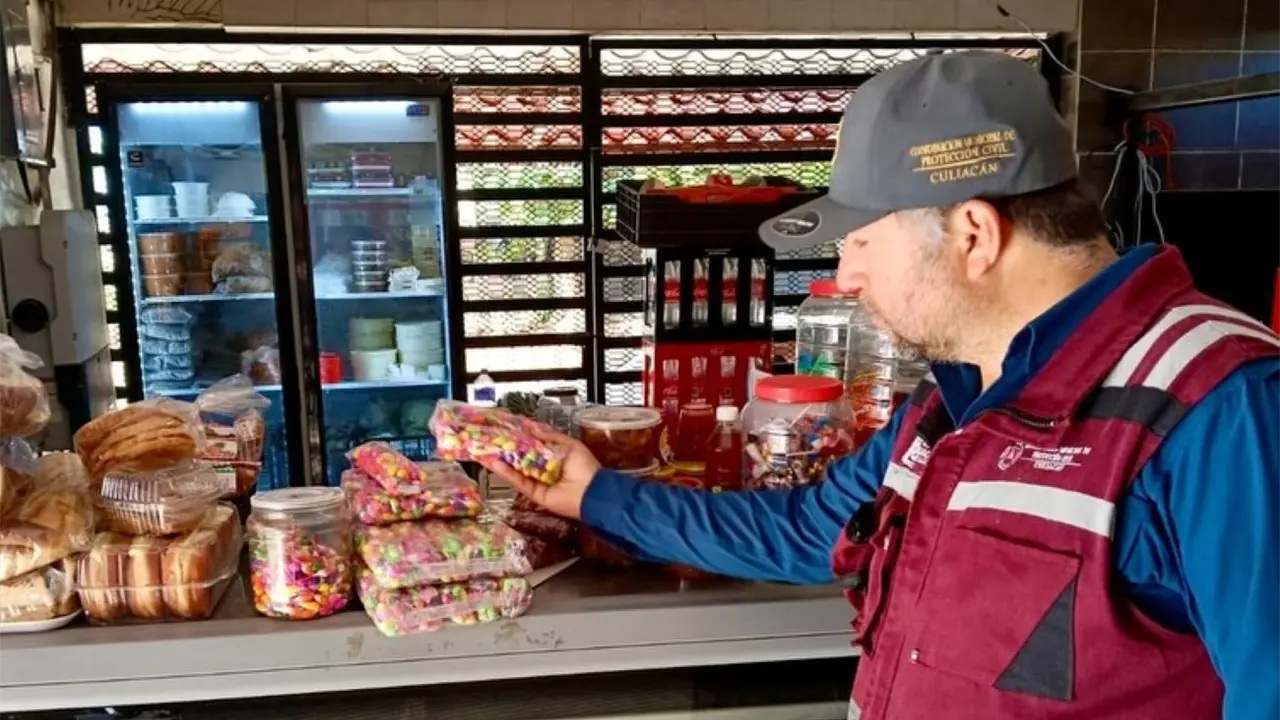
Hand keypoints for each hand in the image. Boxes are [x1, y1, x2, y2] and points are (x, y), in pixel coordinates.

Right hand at [477, 424, 599, 519]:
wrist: (591, 491)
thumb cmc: (585, 467)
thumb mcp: (569, 444)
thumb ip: (550, 436)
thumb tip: (533, 426)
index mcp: (555, 457)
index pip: (533, 446)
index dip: (520, 438)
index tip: (507, 429)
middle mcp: (545, 469)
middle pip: (521, 458)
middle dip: (507, 450)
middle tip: (491, 441)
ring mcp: (539, 482)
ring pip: (516, 470)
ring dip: (501, 461)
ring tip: (486, 452)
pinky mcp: (535, 494)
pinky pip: (519, 482)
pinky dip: (507, 473)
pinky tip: (496, 464)